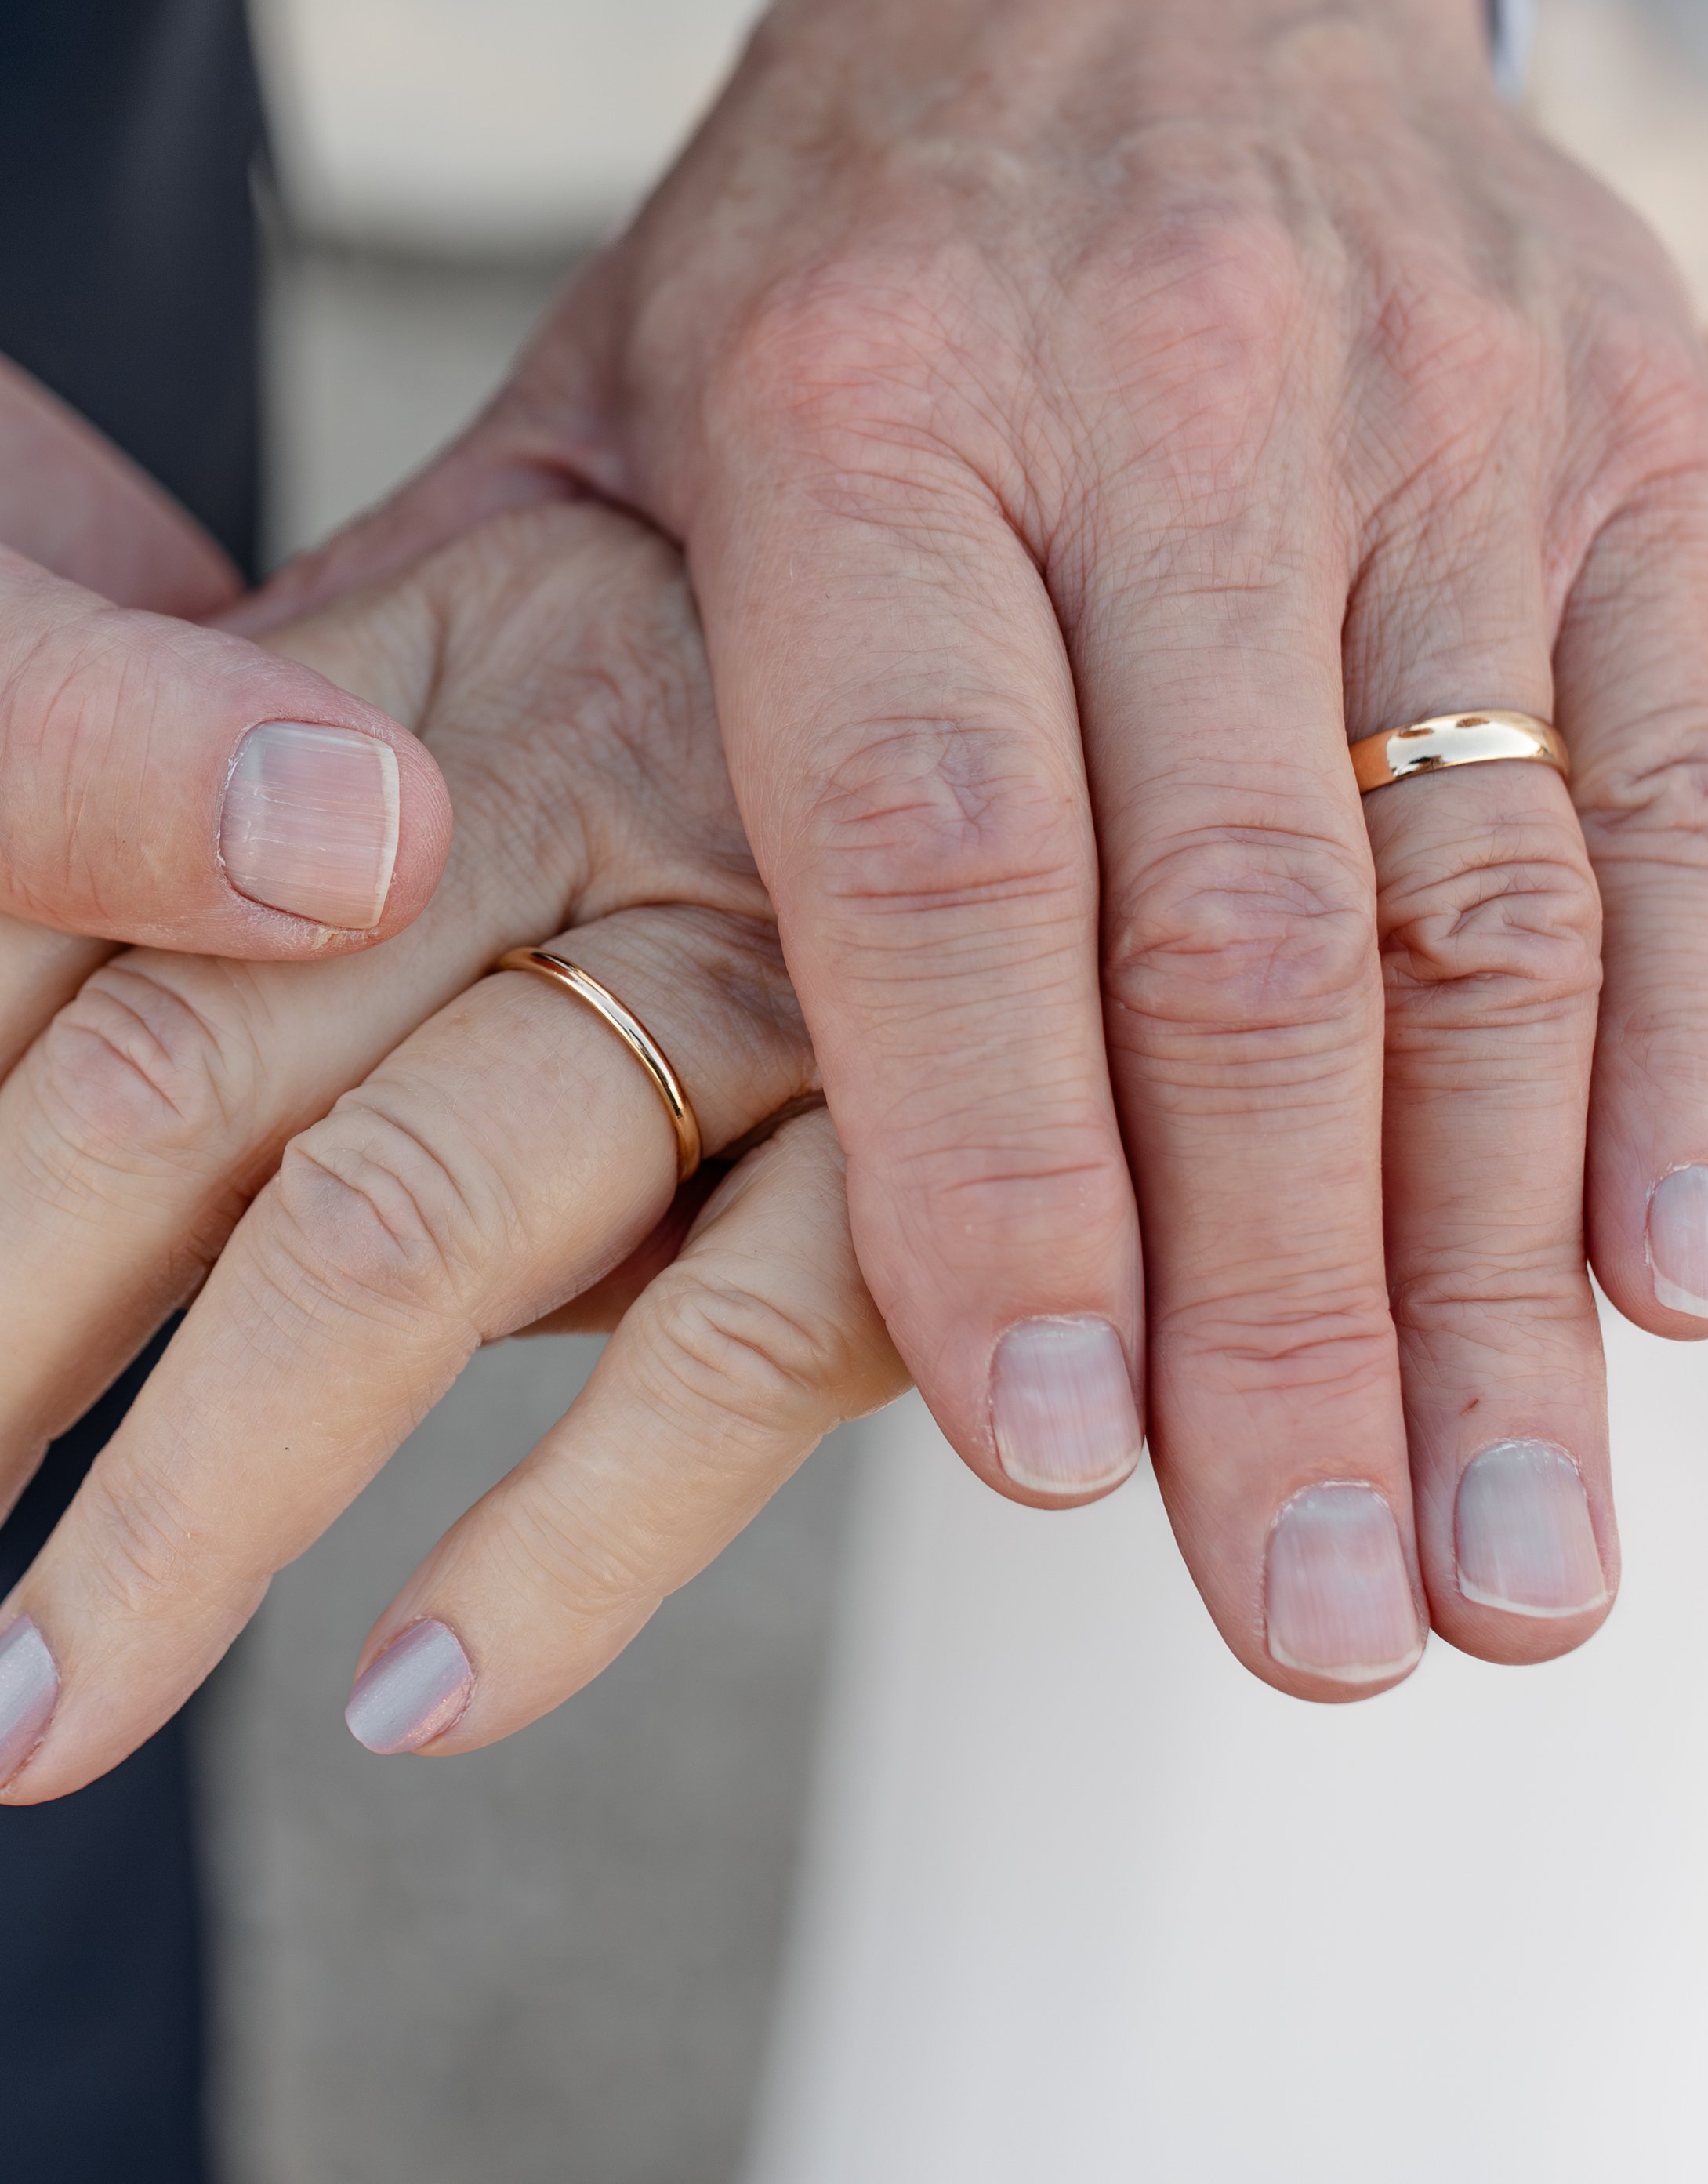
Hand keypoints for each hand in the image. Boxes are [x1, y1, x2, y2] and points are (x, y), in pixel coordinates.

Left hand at [0, 501, 899, 1795]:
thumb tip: (82, 1053)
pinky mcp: (949, 1123)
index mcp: (431, 632)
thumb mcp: (519, 665)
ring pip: (410, 1218)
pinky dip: (569, 1531)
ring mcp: (768, 946)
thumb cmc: (771, 669)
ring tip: (39, 1710)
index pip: (78, 897)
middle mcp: (581, 765)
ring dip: (197, 1500)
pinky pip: (741, 1339)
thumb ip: (314, 823)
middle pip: (188, 1069)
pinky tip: (422, 1686)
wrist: (1115, 482)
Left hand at [3, 300, 1707, 1786]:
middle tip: (1323, 1629)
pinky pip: (1652, 779)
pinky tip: (1677, 1288)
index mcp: (866, 404)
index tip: (1051, 1459)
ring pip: (1478, 895)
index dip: (1001, 1160)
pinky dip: (1678, 1051)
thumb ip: (465, 675)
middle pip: (1239, 926)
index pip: (940, 839)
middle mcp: (1168, 401)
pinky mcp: (1607, 431)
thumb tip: (251, 971)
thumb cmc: (854, 225)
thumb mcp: (615, 397)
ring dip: (1503, 1261)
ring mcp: (1426, 413)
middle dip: (1287, 1312)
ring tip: (1506, 1565)